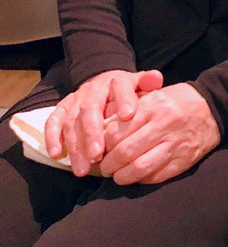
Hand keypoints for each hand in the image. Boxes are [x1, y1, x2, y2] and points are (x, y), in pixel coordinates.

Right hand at [44, 68, 163, 176]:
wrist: (103, 83)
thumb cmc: (125, 92)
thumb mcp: (138, 84)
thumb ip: (147, 83)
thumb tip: (156, 79)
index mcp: (115, 81)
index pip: (120, 87)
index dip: (123, 100)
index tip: (129, 115)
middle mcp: (93, 90)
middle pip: (90, 109)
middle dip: (93, 133)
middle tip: (98, 154)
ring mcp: (75, 100)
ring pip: (72, 121)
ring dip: (76, 145)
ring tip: (83, 167)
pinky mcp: (62, 109)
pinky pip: (53, 122)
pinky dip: (52, 138)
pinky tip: (57, 155)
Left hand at [99, 83, 220, 185]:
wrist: (213, 108)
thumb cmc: (176, 101)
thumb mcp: (152, 96)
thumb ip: (127, 111)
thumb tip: (99, 130)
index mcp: (153, 107)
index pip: (117, 131)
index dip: (101, 145)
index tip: (97, 150)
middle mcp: (163, 125)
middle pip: (125, 152)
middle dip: (109, 164)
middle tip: (104, 167)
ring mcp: (175, 144)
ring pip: (139, 168)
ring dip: (122, 176)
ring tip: (117, 176)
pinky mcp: (184, 160)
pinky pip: (156, 176)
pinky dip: (141, 180)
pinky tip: (136, 176)